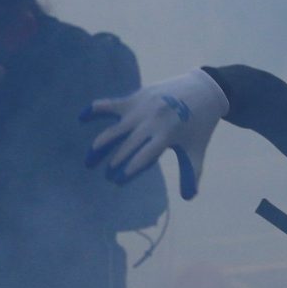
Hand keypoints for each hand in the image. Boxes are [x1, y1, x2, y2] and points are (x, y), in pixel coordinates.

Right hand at [83, 69, 227, 197]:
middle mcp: (151, 122)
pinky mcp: (135, 97)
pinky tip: (82, 118)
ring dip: (100, 146)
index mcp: (167, 136)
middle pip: (126, 147)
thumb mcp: (197, 149)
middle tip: (106, 176)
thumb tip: (189, 198)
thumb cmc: (200, 125)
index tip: (117, 182)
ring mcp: (141, 108)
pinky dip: (95, 109)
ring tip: (89, 161)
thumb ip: (191, 173)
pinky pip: (111, 104)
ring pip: (115, 130)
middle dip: (114, 163)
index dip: (128, 171)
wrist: (204, 90)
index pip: (142, 158)